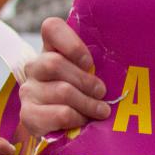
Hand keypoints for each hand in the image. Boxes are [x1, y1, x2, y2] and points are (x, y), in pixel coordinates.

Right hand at [19, 18, 109, 136]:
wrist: (58, 127)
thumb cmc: (82, 96)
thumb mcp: (89, 76)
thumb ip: (97, 67)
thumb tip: (126, 65)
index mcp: (51, 50)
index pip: (51, 28)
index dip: (72, 43)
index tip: (89, 62)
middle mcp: (34, 67)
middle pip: (55, 63)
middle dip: (86, 81)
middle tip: (102, 93)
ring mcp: (28, 91)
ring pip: (62, 91)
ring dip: (88, 103)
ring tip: (100, 111)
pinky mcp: (29, 115)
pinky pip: (60, 113)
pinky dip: (77, 118)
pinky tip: (82, 120)